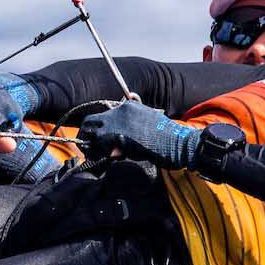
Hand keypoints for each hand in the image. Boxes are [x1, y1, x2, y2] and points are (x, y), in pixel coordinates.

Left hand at [76, 100, 202, 167]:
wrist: (178, 143)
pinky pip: (98, 143)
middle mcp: (120, 110)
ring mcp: (116, 121)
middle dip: (86, 136)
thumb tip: (116, 141)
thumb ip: (131, 126)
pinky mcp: (116, 134)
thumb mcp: (149, 124)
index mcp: (128, 106)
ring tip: (96, 156)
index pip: (103, 116)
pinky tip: (108, 157)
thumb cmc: (167, 139)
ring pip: (90, 131)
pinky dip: (99, 151)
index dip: (97, 130)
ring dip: (90, 144)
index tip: (96, 142)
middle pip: (90, 121)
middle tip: (89, 150)